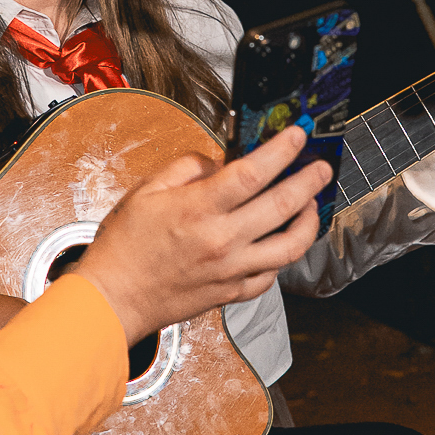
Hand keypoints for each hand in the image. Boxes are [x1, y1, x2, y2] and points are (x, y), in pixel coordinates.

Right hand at [74, 126, 327, 344]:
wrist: (113, 297)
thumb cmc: (125, 246)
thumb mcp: (146, 190)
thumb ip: (186, 168)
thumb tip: (218, 164)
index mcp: (198, 209)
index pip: (252, 173)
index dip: (281, 151)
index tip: (296, 137)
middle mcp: (221, 240)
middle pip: (283, 206)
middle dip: (310, 181)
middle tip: (321, 167)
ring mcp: (231, 269)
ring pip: (290, 247)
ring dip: (308, 222)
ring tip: (310, 204)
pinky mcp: (231, 293)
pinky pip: (270, 276)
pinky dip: (281, 258)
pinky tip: (280, 243)